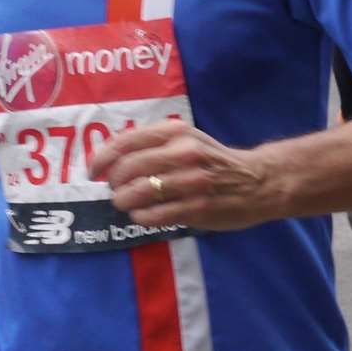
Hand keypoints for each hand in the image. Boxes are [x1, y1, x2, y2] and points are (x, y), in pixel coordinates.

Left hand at [86, 119, 275, 230]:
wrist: (258, 181)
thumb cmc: (213, 159)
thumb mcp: (186, 139)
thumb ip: (152, 144)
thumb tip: (110, 159)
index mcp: (176, 132)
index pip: (126, 141)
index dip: (102, 158)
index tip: (93, 171)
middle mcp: (183, 153)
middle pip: (128, 169)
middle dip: (113, 183)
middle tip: (115, 190)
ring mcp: (191, 182)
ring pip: (138, 193)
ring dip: (123, 202)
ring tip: (125, 204)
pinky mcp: (198, 208)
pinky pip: (155, 215)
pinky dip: (141, 217)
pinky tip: (142, 216)